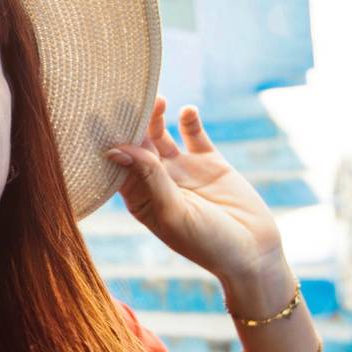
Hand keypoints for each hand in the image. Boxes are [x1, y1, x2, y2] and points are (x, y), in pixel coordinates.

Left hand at [105, 99, 285, 287]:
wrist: (252, 252)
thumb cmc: (207, 243)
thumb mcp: (173, 213)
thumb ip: (149, 178)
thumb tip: (117, 149)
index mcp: (141, 198)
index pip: (118, 164)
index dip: (110, 142)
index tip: (98, 118)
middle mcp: (156, 181)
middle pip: (136, 144)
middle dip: (130, 123)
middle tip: (125, 99)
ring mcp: (182, 169)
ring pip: (161, 133)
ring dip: (156, 116)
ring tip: (157, 100)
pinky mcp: (209, 161)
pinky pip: (194, 133)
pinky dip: (189, 120)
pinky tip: (187, 111)